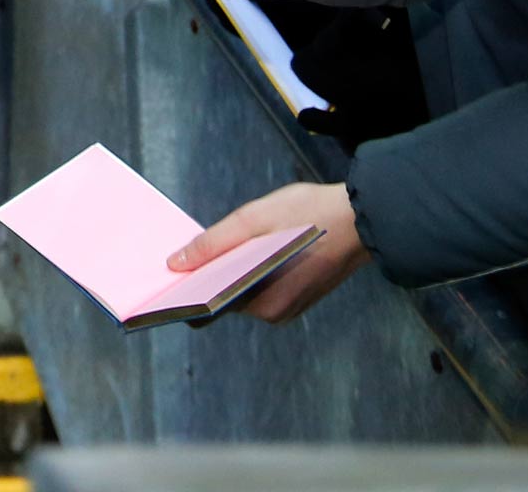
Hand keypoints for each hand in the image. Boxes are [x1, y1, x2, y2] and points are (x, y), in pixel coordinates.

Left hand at [168, 182, 366, 322]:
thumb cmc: (310, 215)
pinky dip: (250, 271)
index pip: (207, 310)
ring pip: (243, 291)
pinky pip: (262, 287)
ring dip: (230, 271)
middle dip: (207, 276)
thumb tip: (176, 263)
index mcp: (263, 304)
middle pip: (224, 298)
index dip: (184, 292)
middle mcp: (274, 314)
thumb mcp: (254, 219)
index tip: (165, 275)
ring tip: (220, 245)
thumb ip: (213, 243)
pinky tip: (247, 248)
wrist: (362, 218)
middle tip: (190, 250)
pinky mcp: (297, 296)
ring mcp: (288, 307)